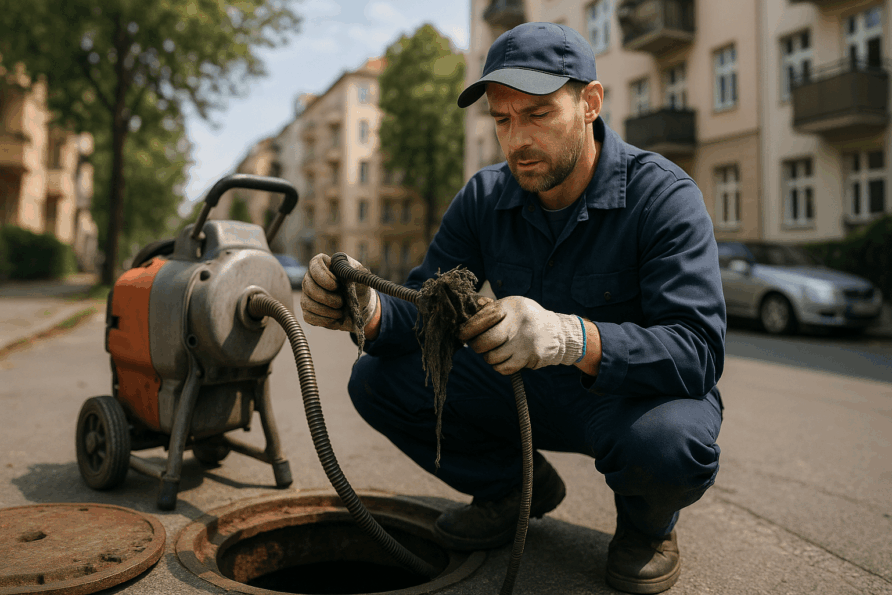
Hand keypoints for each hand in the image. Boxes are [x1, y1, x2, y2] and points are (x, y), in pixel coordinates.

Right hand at [300, 253, 377, 331]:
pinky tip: (335, 318)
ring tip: (340, 311)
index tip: (336, 285)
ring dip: (326, 310)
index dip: (323, 276)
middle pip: (308, 286)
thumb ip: (351, 268)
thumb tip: (338, 261)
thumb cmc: (360, 288)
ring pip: (306, 303)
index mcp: (325, 265)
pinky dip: (324, 319)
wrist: (362, 309)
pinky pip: (308, 316)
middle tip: (342, 302)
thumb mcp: (361, 276)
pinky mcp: (309, 311)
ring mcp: (308, 295)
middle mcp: (312, 278)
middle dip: (326, 297)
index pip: (314, 264)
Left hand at [458, 295, 583, 374]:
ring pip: (492, 357)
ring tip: (495, 350)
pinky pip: (503, 368)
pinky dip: (499, 366)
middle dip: (476, 345)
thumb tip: (470, 309)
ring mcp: (525, 342)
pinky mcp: (530, 357)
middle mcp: (518, 323)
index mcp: (512, 307)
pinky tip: (504, 358)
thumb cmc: (527, 318)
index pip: (484, 317)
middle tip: (477, 344)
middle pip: (486, 340)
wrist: (559, 332)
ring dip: (489, 356)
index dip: (469, 327)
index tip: (461, 333)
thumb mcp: (513, 306)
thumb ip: (492, 308)